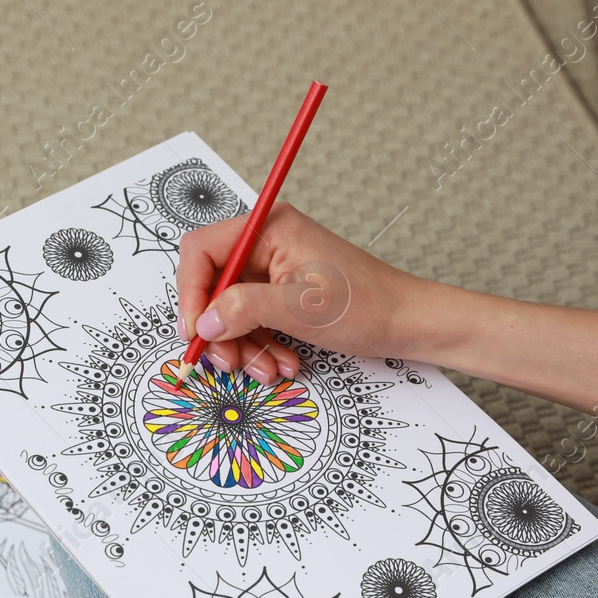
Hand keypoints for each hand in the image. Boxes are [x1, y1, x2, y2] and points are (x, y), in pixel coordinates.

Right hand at [176, 203, 436, 382]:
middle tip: (229, 360)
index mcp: (268, 229)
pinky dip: (260, 347)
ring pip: (229, 311)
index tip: (195, 331)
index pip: (202, 251)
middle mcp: (266, 244)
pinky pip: (251, 322)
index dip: (190, 292)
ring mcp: (273, 270)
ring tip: (269, 368)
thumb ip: (245, 309)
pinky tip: (282, 362)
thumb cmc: (368, 305)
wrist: (407, 324)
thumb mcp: (300, 308)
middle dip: (219, 329)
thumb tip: (203, 322)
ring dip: (242, 346)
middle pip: (212, 285)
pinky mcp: (281, 294)